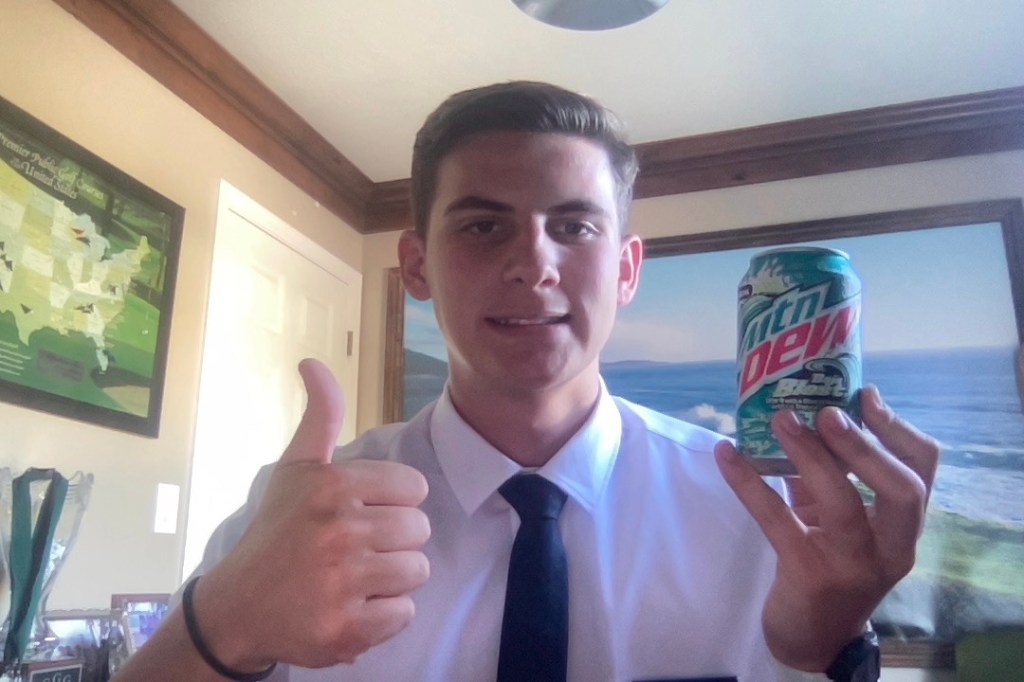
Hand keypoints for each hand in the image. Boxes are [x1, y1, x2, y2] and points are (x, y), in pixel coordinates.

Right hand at [194, 359, 430, 670]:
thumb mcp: (295, 468)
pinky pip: (405, 614)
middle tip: (355, 550)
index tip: (361, 515)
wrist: (236, 608)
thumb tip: (312, 361)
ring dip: (392, 579)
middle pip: (420, 531)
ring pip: (417, 572)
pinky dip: (384, 616)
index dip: (393, 504)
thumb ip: (319, 416)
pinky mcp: (348, 630)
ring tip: (355, 578)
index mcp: (332, 487)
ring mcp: (343, 583)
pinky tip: (351, 606)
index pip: (413, 489)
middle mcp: (338, 531)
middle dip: (394, 541)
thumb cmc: (276, 532)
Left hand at [714, 385, 938, 670]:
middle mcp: (892, 548)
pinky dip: (750, 483)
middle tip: (827, 411)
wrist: (811, 636)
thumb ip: (834, 476)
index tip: (868, 395)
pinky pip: (778, 521)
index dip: (899, 429)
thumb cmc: (829, 564)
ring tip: (781, 419)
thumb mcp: (841, 520)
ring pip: (844, 505)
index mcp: (904, 527)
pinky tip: (727, 455)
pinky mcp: (810, 575)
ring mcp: (854, 565)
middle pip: (902, 490)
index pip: (924, 471)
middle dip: (866, 445)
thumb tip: (804, 412)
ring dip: (811, 456)